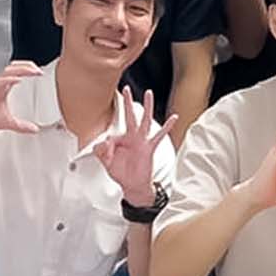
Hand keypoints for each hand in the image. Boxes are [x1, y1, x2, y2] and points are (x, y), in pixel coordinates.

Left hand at [93, 87, 176, 201]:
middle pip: (130, 116)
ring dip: (147, 107)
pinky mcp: (149, 148)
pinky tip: (173, 118)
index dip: (106, 143)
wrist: (133, 186)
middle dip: (127, 102)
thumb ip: (102, 151)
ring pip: (145, 121)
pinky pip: (159, 136)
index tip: (105, 151)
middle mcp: (132, 138)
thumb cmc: (122, 173)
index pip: (113, 133)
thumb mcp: (106, 163)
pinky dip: (167, 127)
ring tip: (148, 93)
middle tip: (126, 89)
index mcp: (121, 140)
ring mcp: (142, 141)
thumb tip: (104, 140)